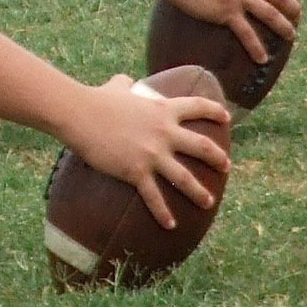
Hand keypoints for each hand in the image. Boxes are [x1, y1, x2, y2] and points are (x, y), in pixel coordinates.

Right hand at [71, 75, 230, 229]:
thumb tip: (126, 81)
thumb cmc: (97, 98)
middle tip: (227, 167)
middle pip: (201, 147)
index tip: (227, 118)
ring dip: (199, 192)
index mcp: (162, 109)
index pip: (197, 107)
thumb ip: (126, 84)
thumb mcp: (116, 87)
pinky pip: (154, 197)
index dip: (215, 111)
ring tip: (208, 202)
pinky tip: (170, 225)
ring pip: (185, 178)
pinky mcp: (136, 171)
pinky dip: (163, 213)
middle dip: (218, 159)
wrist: (80, 114)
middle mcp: (164, 132)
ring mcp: (152, 153)